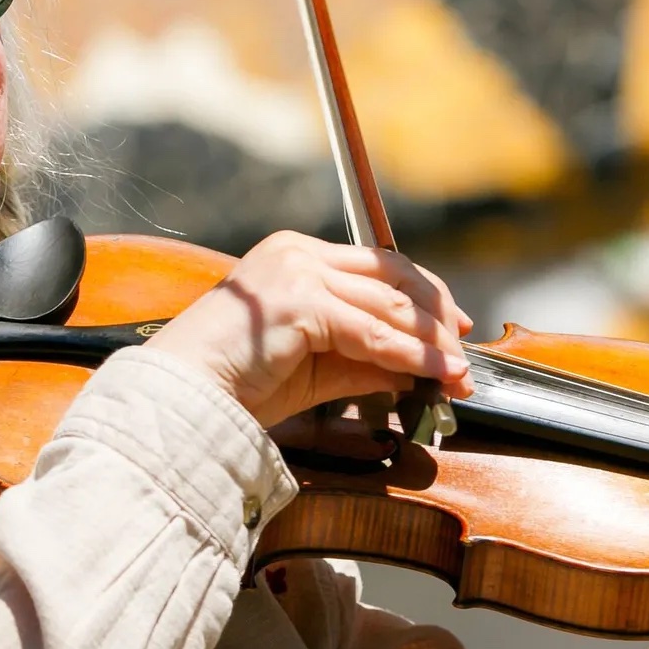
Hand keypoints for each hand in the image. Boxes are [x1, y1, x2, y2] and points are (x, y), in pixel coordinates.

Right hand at [147, 231, 474, 429]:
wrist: (183, 396)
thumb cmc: (233, 384)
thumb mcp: (312, 367)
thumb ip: (362, 359)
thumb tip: (415, 368)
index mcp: (293, 254)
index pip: (375, 265)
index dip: (420, 295)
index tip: (451, 328)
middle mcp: (297, 252)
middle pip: (391, 274)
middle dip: (435, 315)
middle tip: (464, 350)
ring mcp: (298, 272)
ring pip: (387, 306)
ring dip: (431, 343)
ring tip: (459, 373)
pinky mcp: (300, 302)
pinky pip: (372, 333)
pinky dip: (412, 356)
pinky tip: (436, 374)